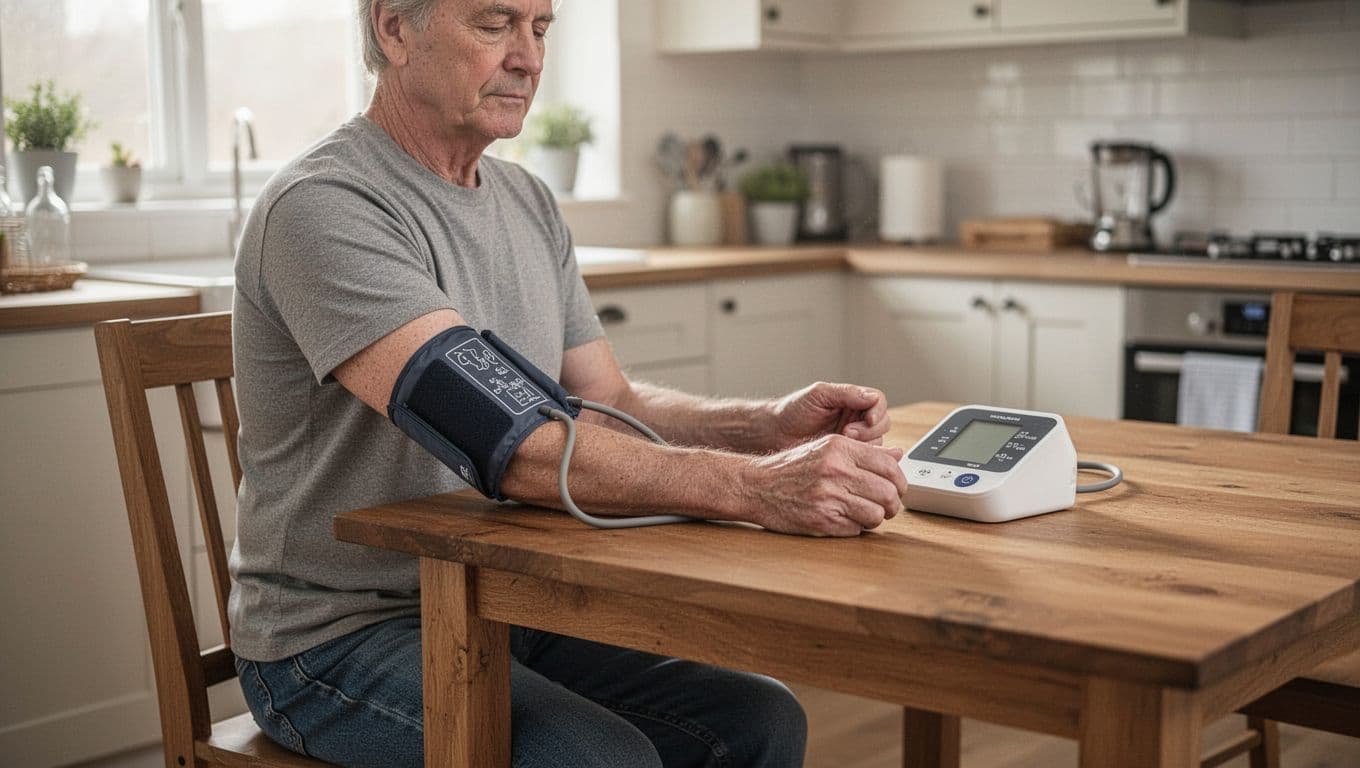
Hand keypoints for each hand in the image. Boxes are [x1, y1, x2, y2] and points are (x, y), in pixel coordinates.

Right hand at [741, 435, 907, 536]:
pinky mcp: (821, 520)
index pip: (889, 466)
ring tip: (864, 514)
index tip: (897, 489)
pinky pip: (856, 529)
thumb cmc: (792, 468)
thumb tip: (898, 455)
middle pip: (888, 492)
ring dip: (875, 518)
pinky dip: (855, 528)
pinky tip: (844, 520)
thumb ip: (864, 452)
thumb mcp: (826, 448)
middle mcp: (835, 470)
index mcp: (840, 448)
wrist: (756, 485)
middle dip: (892, 504)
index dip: (900, 482)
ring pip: (876, 514)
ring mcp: (828, 497)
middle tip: (886, 507)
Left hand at [770, 382, 890, 449]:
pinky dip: (859, 458)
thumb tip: (872, 397)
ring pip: (877, 443)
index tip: (868, 419)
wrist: (774, 434)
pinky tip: (845, 457)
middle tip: (847, 433)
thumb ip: (846, 393)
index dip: (877, 411)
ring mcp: (853, 439)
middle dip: (869, 430)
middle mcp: (857, 418)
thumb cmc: (793, 411)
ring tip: (840, 443)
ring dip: (863, 445)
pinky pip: (864, 459)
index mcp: (852, 400)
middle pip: (883, 423)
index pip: (878, 402)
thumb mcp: (819, 395)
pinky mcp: (847, 457)